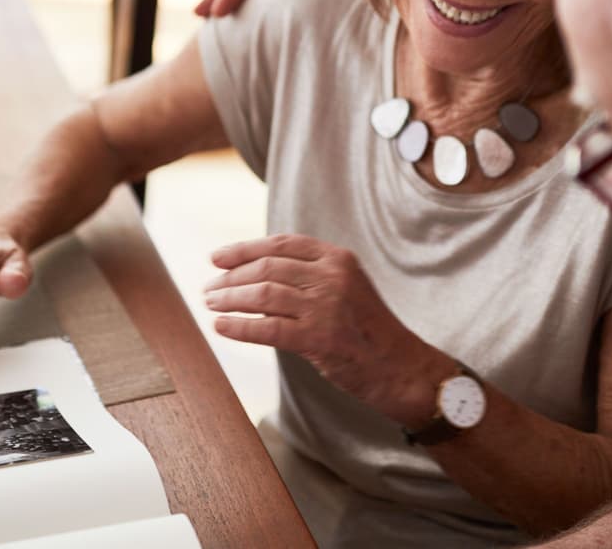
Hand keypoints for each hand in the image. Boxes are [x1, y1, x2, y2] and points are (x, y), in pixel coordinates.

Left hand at [204, 233, 445, 422]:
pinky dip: (239, 327)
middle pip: (267, 267)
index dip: (244, 249)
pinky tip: (222, 327)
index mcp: (339, 258)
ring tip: (212, 305)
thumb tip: (257, 274)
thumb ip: (311, 276)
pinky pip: (268, 329)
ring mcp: (327, 306)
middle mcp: (333, 276)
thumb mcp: (347, 288)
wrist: (401, 367)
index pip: (281, 244)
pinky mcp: (320, 338)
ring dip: (230, 299)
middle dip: (231, 277)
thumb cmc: (369, 331)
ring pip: (263, 295)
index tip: (217, 258)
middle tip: (210, 288)